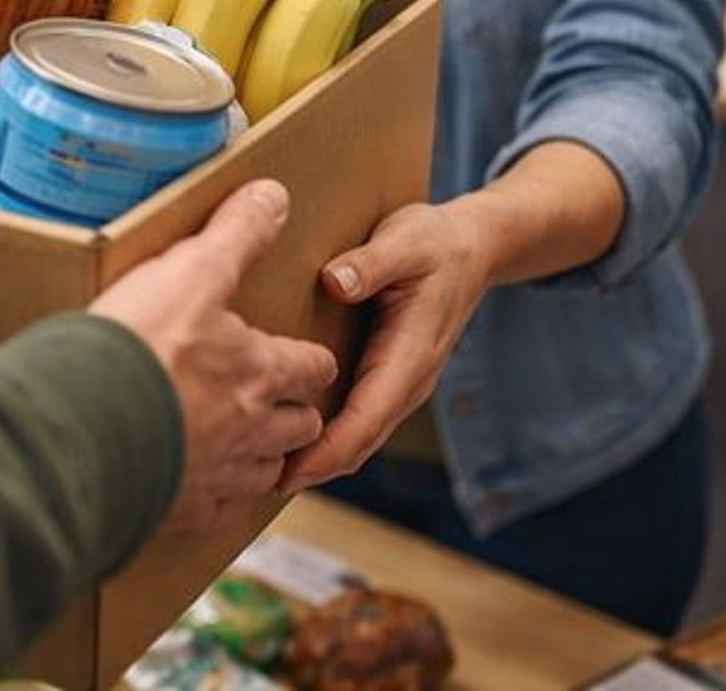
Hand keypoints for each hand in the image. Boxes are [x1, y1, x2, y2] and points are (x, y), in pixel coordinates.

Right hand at [90, 180, 338, 532]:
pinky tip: (195, 483)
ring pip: (265, 474)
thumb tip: (275, 195)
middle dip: (296, 413)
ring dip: (264, 458)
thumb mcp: (191, 271)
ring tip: (245, 444)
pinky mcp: (180, 508)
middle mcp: (252, 430)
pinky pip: (214, 509)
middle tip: (280, 401)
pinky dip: (213, 495)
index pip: (312, 368)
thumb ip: (235, 234)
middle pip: (300, 427)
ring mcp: (217, 475)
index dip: (311, 360)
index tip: (306, 357)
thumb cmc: (142, 345)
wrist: (85, 425)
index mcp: (261, 372)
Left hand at [279, 200, 494, 492]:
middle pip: (359, 443)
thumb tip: (334, 282)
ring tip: (259, 470)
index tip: (286, 474)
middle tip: (251, 483)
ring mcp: (399, 383)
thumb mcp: (404, 242)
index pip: (366, 420)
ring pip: (358, 436)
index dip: (327, 453)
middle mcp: (407, 381)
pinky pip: (357, 418)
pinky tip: (285, 435)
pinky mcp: (388, 376)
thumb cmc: (435, 242)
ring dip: (317, 458)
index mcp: (410, 356)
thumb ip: (370, 264)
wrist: (474, 246)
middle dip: (312, 468)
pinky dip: (327, 437)